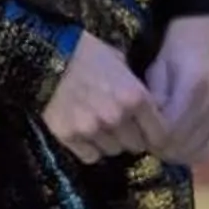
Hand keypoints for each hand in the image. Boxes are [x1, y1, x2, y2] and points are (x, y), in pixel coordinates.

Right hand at [38, 31, 164, 163]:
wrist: (48, 55)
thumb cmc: (89, 53)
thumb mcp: (121, 63)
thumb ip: (137, 89)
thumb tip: (152, 109)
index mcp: (135, 97)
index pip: (159, 134)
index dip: (155, 134)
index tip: (149, 131)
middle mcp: (117, 117)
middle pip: (136, 145)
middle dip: (131, 136)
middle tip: (121, 124)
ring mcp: (92, 129)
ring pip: (113, 151)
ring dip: (110, 141)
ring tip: (99, 123)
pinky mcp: (69, 136)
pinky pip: (90, 156)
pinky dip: (89, 147)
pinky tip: (84, 130)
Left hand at [143, 16, 208, 166]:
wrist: (206, 39)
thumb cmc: (175, 52)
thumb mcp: (157, 70)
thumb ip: (154, 101)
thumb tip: (148, 129)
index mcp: (194, 89)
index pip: (168, 132)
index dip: (150, 137)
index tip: (139, 132)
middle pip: (181, 146)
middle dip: (160, 147)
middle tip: (147, 139)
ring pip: (194, 153)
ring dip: (174, 152)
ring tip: (162, 140)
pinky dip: (191, 153)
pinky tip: (179, 144)